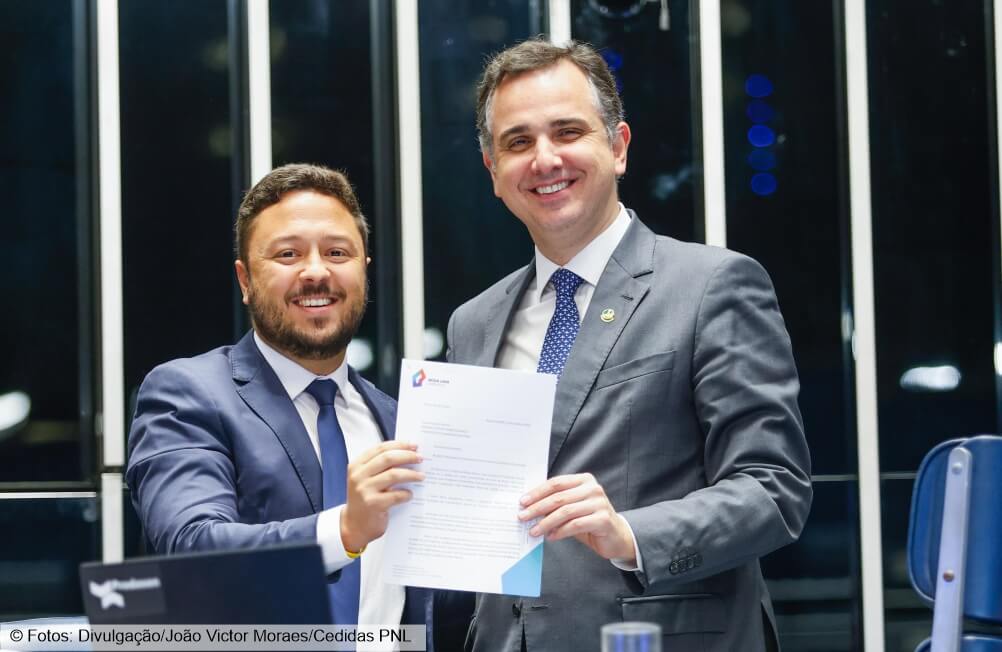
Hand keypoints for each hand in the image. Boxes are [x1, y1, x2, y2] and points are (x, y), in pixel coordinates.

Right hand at [340, 440, 423, 552]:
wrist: (354, 526)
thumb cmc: (365, 499)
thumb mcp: (366, 479)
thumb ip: (381, 467)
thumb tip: (408, 454)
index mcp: (357, 465)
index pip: (380, 448)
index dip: (399, 445)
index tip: (414, 446)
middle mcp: (358, 475)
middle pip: (388, 458)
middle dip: (407, 456)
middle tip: (420, 458)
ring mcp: (364, 490)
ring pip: (393, 475)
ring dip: (411, 474)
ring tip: (421, 476)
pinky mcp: (372, 504)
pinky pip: (396, 495)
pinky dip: (406, 494)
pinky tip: (410, 495)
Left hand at [518, 473, 635, 563]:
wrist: (616, 536)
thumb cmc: (590, 520)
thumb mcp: (572, 508)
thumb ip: (556, 504)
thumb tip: (530, 508)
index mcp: (584, 480)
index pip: (556, 483)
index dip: (537, 492)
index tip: (523, 502)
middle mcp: (593, 488)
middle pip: (559, 497)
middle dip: (537, 508)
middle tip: (523, 516)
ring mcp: (599, 503)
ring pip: (566, 511)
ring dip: (546, 522)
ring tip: (534, 530)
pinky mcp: (603, 519)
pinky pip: (576, 525)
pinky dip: (560, 531)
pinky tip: (551, 536)